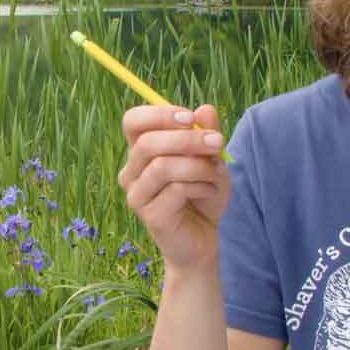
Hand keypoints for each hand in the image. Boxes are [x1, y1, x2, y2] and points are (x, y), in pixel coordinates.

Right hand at [117, 102, 229, 269]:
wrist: (205, 240)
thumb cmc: (203, 196)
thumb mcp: (211, 160)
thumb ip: (207, 134)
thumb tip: (205, 110)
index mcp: (140, 153)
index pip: (133, 122)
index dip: (159, 114)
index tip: (190, 118)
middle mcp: (131, 172)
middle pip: (147, 143)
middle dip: (187, 139)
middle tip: (218, 142)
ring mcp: (137, 196)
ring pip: (163, 167)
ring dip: (198, 166)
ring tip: (218, 174)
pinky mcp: (150, 216)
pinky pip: (176, 190)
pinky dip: (201, 186)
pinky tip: (211, 192)